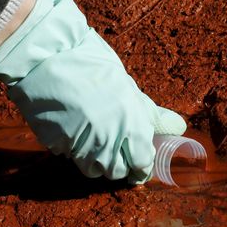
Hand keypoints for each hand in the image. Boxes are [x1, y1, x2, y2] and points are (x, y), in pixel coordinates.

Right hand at [0, 0, 185, 183]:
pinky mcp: (56, 145)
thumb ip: (151, 113)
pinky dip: (74, 151)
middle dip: (119, 164)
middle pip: (117, 171)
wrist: (47, 55)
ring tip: (94, 138)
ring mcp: (81, 145)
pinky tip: (73, 131)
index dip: (141, 166)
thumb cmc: (91, 65)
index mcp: (131, 123)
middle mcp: (109, 139)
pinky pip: (70, 157)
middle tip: (115, 148)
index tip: (138, 163)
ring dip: (96, 161)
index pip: (142, 163)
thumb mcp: (127, 86)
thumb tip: (179, 127)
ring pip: (93, 170)